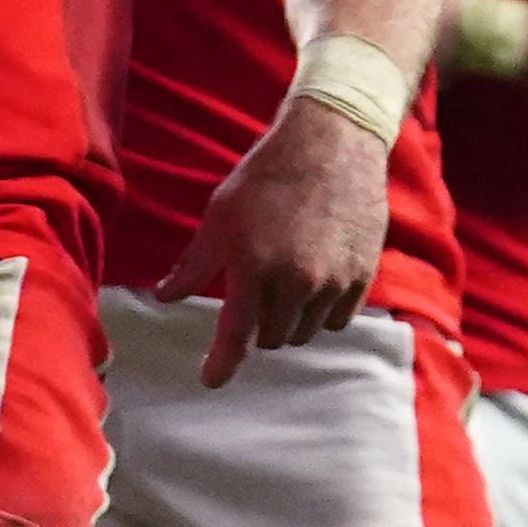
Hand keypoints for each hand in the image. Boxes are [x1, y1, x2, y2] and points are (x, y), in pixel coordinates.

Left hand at [160, 104, 390, 385]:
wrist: (331, 145)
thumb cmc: (266, 178)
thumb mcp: (220, 217)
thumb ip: (194, 265)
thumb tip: (165, 296)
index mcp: (254, 267)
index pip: (236, 332)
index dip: (222, 363)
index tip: (211, 381)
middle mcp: (296, 280)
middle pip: (273, 338)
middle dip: (259, 328)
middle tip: (255, 300)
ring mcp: (333, 280)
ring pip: (306, 332)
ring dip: (291, 322)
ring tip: (285, 285)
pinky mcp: (363, 275)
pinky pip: (338, 320)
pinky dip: (322, 313)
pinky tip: (314, 286)